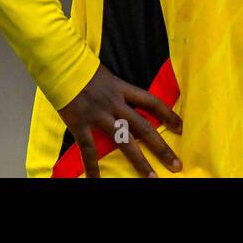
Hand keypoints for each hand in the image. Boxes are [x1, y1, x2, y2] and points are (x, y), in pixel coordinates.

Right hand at [57, 64, 182, 177]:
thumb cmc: (81, 67)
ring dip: (139, 161)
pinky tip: (97, 180)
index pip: (152, 102)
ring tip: (151, 177)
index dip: (168, 115)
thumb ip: (116, 90)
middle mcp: (115, 103)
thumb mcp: (106, 75)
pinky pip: (89, 149)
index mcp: (122, 88)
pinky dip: (93, 167)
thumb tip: (124, 100)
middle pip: (144, 128)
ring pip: (124, 141)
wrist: (60, 63)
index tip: (181, 127)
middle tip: (176, 164)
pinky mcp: (81, 123)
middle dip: (162, 147)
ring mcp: (99, 115)